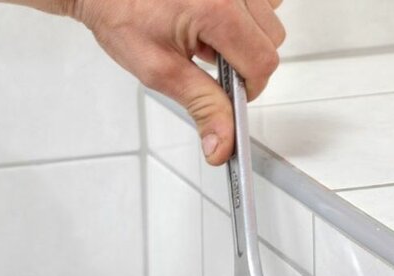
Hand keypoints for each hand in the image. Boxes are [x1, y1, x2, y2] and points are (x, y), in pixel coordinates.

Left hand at [3, 0, 284, 164]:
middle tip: (207, 62)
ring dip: (246, 36)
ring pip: (269, 18)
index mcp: (217, 10)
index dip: (246, 88)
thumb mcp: (159, 70)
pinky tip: (213, 20)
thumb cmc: (122, 15)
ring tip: (205, 37)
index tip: (226, 94)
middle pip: (272, 40)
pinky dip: (244, 14)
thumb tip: (222, 144)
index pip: (262, 63)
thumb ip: (201, 106)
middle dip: (246, 61)